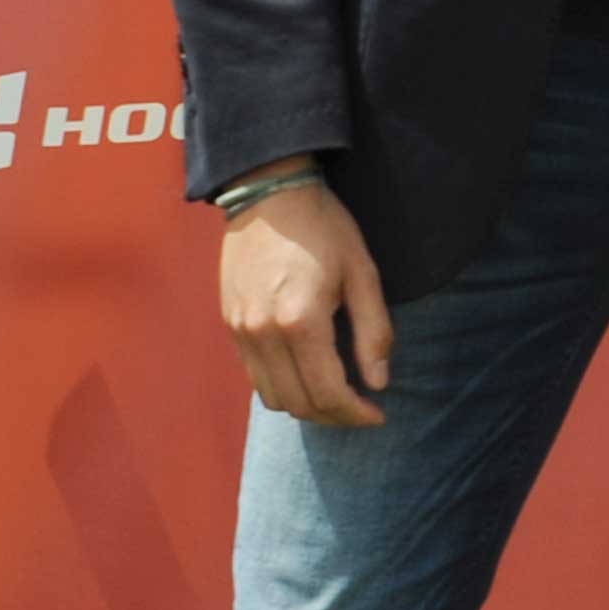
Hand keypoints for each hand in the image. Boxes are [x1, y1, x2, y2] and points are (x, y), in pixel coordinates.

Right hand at [219, 161, 389, 425]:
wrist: (269, 192)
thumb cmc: (324, 227)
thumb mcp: (363, 273)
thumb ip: (373, 331)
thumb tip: (379, 382)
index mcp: (300, 321)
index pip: (327, 392)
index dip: (355, 414)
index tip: (378, 415)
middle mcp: (263, 333)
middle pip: (297, 404)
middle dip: (333, 417)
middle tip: (361, 410)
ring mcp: (240, 330)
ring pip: (271, 396)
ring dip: (306, 406)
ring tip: (337, 397)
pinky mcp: (229, 324)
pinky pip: (255, 375)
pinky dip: (282, 386)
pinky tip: (307, 374)